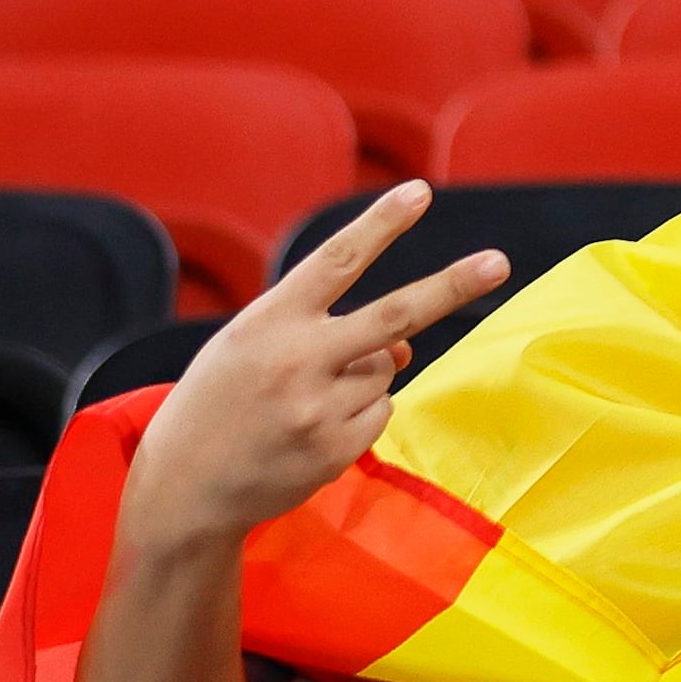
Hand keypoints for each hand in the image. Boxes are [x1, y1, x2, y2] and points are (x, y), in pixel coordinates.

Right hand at [119, 187, 502, 553]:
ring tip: (302, 401)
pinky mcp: (335, 449)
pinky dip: (359, 414)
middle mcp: (295, 360)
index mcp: (266, 322)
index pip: (334, 261)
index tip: (420, 191)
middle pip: (394, 315)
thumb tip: (409, 343)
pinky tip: (310, 429)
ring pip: (386, 368)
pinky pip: (381, 412)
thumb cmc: (221, 404)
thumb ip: (327, 330)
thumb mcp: (253, 348)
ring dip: (363, 376)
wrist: (181, 490)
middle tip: (499, 262)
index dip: (380, 224)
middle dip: (451, 286)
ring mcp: (317, 408)